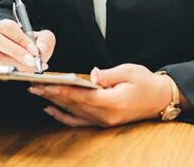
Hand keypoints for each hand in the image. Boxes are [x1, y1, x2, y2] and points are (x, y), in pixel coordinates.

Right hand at [0, 19, 55, 71]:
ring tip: (31, 69)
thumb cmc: (30, 45)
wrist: (22, 57)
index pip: (8, 27)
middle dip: (16, 52)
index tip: (35, 50)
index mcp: (3, 26)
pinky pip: (0, 71)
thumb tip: (42, 49)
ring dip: (16, 65)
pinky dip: (15, 74)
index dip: (22, 39)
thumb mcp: (41, 38)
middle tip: (32, 61)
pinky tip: (25, 74)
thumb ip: (45, 40)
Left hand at [28, 64, 171, 126]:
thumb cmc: (146, 82)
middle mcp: (106, 115)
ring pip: (73, 112)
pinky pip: (79, 121)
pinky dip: (63, 116)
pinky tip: (50, 109)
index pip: (82, 96)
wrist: (160, 99)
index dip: (62, 90)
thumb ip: (108, 74)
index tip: (46, 84)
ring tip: (37, 93)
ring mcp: (104, 121)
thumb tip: (92, 75)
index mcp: (113, 102)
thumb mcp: (129, 71)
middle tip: (33, 85)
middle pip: (74, 104)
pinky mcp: (103, 122)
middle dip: (52, 94)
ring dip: (54, 102)